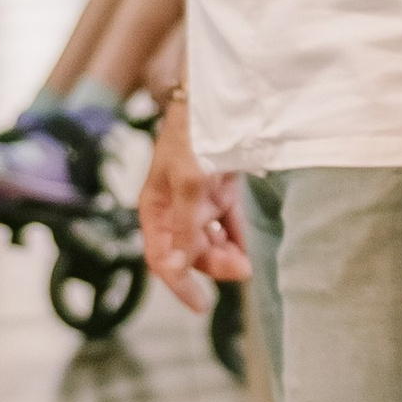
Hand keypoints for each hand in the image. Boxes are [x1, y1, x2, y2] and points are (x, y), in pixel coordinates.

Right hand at [136, 93, 249, 307]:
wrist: (216, 96)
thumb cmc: (191, 135)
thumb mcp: (187, 183)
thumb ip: (185, 227)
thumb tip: (177, 269)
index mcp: (155, 208)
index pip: (161, 258)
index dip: (178, 284)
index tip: (200, 306)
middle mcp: (174, 207)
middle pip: (190, 252)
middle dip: (213, 265)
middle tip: (242, 271)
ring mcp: (198, 199)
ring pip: (210, 240)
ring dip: (226, 254)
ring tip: (246, 263)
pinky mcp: (219, 190)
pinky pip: (227, 223)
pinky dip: (236, 238)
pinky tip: (246, 250)